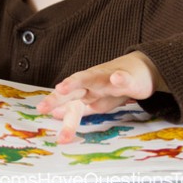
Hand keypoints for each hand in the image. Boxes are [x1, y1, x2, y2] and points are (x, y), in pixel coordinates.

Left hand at [36, 51, 166, 143]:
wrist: (142, 69)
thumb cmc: (116, 86)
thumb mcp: (96, 101)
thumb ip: (77, 107)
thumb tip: (55, 114)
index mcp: (86, 88)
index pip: (67, 97)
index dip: (54, 103)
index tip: (40, 110)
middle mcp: (93, 80)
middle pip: (73, 87)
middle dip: (58, 96)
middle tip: (43, 106)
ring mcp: (109, 77)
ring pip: (91, 78)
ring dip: (77, 81)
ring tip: (63, 87)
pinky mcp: (128, 78)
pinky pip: (124, 78)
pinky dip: (120, 78)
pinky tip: (116, 78)